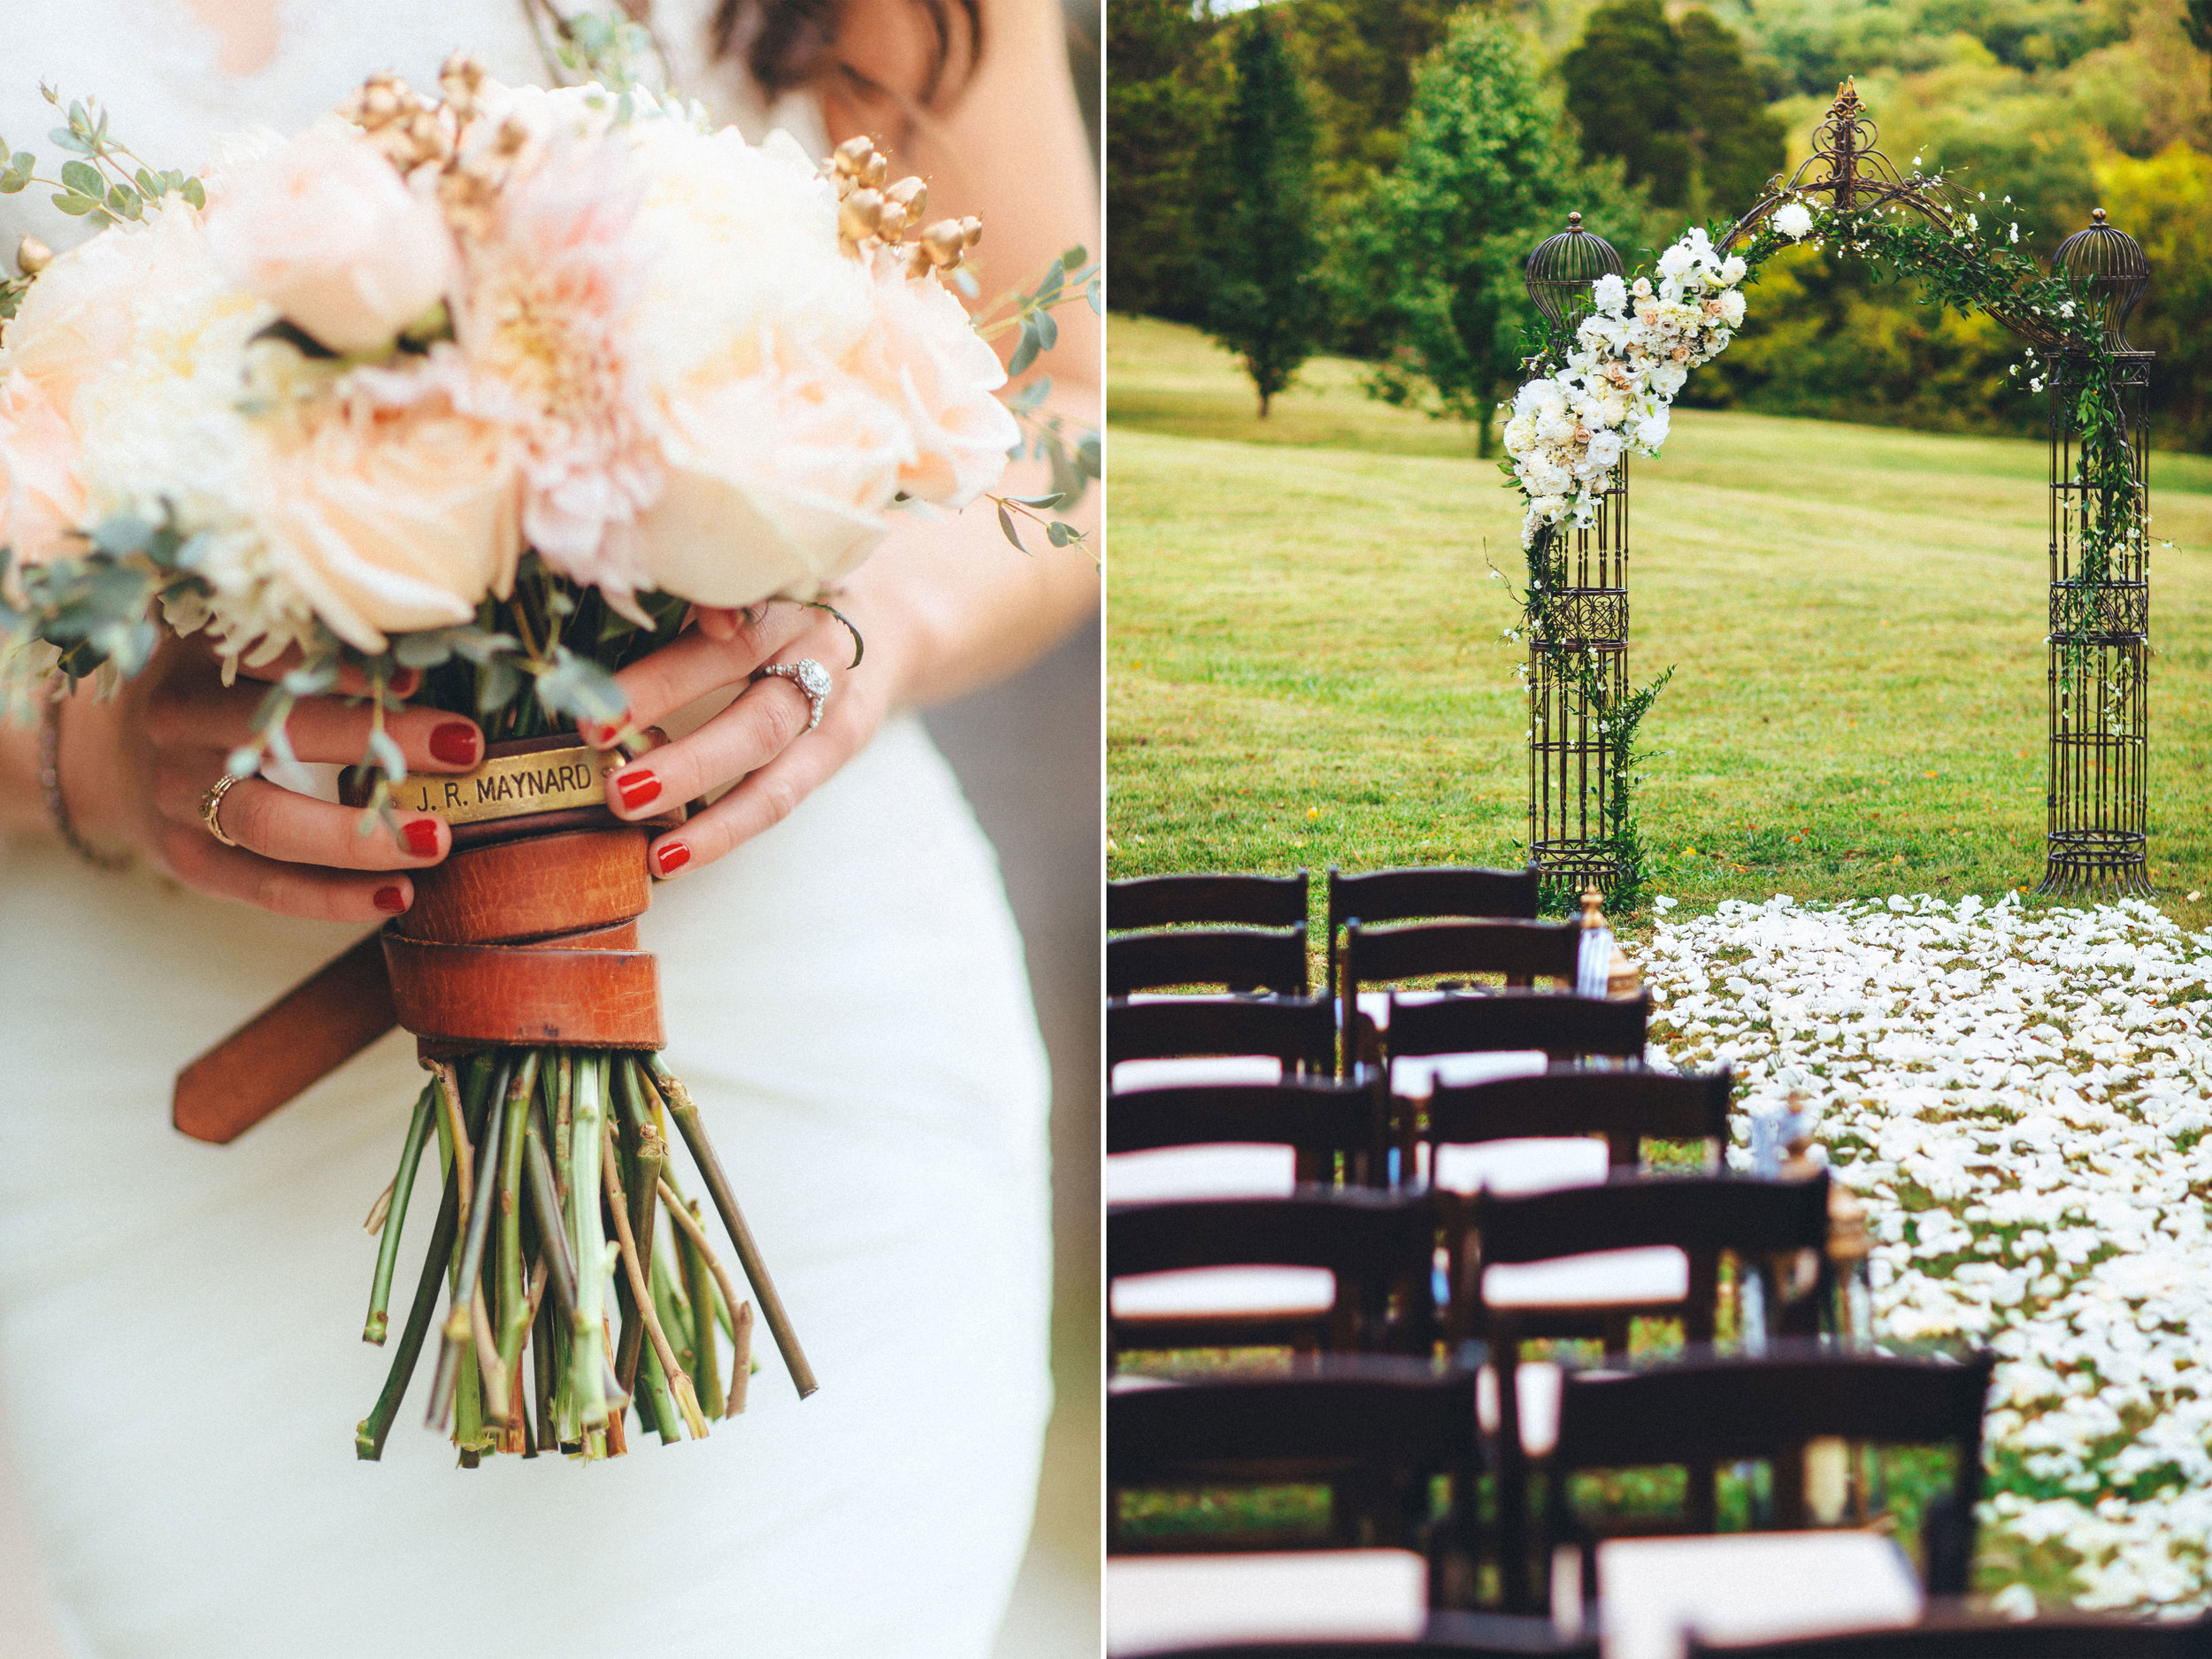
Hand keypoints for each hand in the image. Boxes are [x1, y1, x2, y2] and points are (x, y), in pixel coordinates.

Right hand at [62, 632, 486, 922]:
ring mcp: (177, 793)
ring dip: (358, 837)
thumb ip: (316, 648)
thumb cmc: (220, 687)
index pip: (271, 652)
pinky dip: (334, 897)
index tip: (414, 675)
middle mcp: (180, 721)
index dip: (341, 666)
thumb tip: (423, 659)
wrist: (115, 752)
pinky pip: (263, 886)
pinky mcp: (187, 855)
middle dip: (377, 742)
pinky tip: (399, 894)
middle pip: (278, 734)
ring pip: (268, 822)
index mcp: (201, 653)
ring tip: (436, 841)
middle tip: (466, 748)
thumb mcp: (245, 646)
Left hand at [586, 594, 890, 879]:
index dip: (659, 662)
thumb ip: (692, 599)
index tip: (592, 692)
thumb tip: (594, 628)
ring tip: (627, 806)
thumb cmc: (785, 600)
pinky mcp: (838, 747)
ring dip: (691, 781)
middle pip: (742, 682)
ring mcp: (831, 699)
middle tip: (596, 741)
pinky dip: (721, 830)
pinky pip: (780, 796)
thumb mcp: (752, 580)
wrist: (889, 624)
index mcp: (783, 590)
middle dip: (665, 710)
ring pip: (761, 747)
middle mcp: (813, 642)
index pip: (720, 621)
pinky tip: (670, 855)